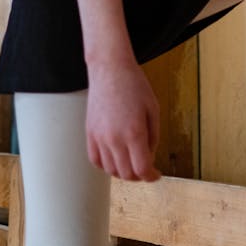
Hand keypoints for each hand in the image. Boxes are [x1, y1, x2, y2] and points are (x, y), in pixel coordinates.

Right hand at [85, 60, 160, 180]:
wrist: (110, 69)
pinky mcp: (89, 134)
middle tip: (146, 169)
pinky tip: (115, 158)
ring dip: (123, 171)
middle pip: (126, 174)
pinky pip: (96, 160)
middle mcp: (114, 139)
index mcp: (134, 132)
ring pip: (110, 170)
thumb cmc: (135, 85)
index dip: (151, 176)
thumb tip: (149, 157)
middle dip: (139, 175)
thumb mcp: (153, 109)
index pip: (142, 169)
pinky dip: (106, 165)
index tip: (156, 174)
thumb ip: (153, 137)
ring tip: (131, 162)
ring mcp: (99, 137)